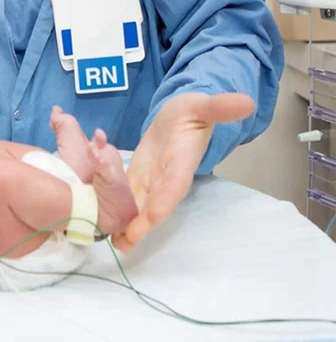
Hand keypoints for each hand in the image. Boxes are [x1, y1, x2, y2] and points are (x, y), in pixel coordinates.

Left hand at [112, 92, 254, 252]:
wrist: (181, 115)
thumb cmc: (192, 111)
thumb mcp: (202, 105)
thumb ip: (219, 106)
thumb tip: (245, 102)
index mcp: (182, 162)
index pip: (175, 186)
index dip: (165, 201)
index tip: (152, 217)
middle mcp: (167, 178)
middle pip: (155, 205)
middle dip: (141, 225)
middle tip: (123, 243)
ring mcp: (152, 180)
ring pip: (139, 205)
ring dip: (126, 223)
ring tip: (111, 240)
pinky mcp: (138, 176)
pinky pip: (126, 193)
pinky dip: (114, 204)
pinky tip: (99, 213)